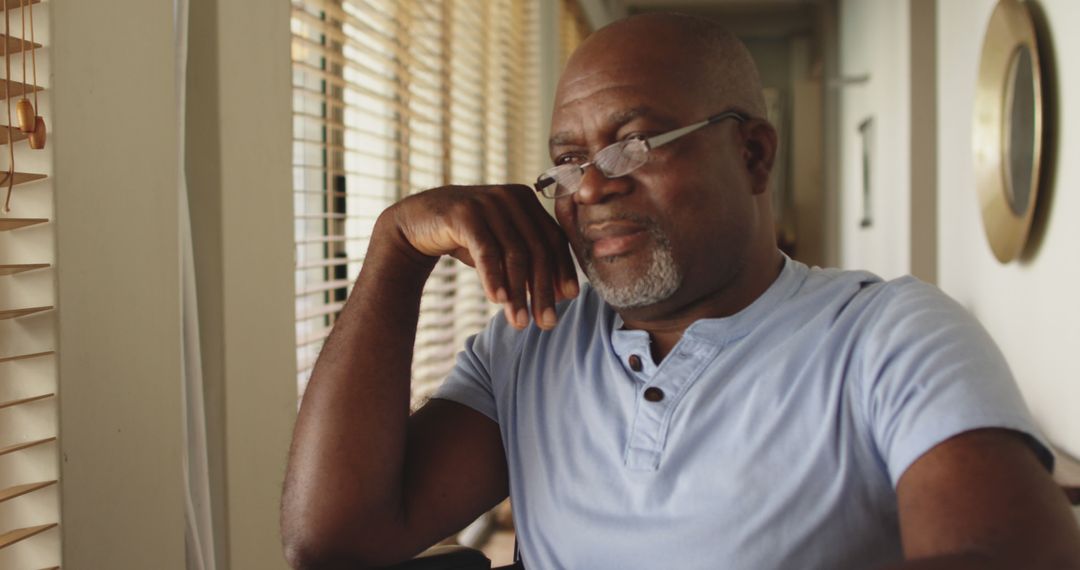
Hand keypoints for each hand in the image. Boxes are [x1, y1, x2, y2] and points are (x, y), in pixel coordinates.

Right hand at [384, 184, 578, 329]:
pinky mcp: (464, 213)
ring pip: (513, 254)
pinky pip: (486, 251)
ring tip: (519, 322)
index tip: (568, 299)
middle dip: (543, 290)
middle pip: (537, 250)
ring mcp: (488, 202)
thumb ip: (528, 260)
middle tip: (546, 323)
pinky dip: (494, 278)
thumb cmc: (467, 237)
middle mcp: (511, 197)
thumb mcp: (500, 246)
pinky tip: (497, 301)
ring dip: (518, 293)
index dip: (563, 270)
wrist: (416, 223)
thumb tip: (560, 295)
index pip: (553, 239)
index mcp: (526, 201)